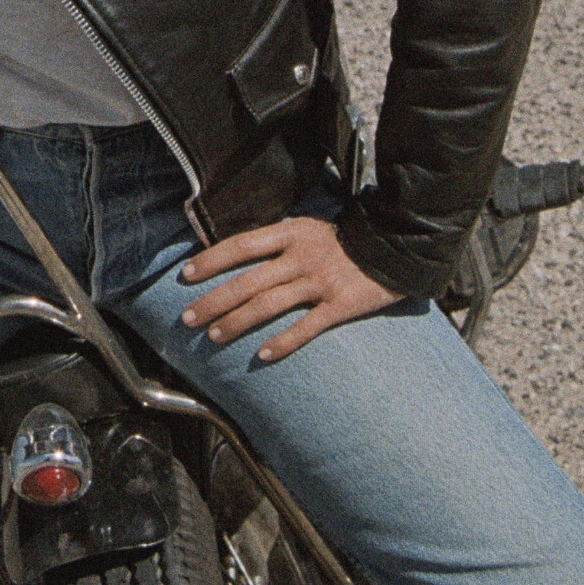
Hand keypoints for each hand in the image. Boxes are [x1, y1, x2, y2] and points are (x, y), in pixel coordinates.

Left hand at [179, 216, 401, 362]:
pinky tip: (262, 355)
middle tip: (188, 318)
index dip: (211, 259)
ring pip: (269, 305)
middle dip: (213, 300)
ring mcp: (320, 281)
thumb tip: (238, 255)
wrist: (397, 247)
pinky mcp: (340, 305)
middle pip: (248, 281)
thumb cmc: (346, 240)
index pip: (241, 245)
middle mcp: (301, 256)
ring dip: (237, 322)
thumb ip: (278, 242)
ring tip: (214, 336)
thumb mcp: (308, 229)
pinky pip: (306, 327)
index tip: (186, 274)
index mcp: (291, 233)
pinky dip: (282, 342)